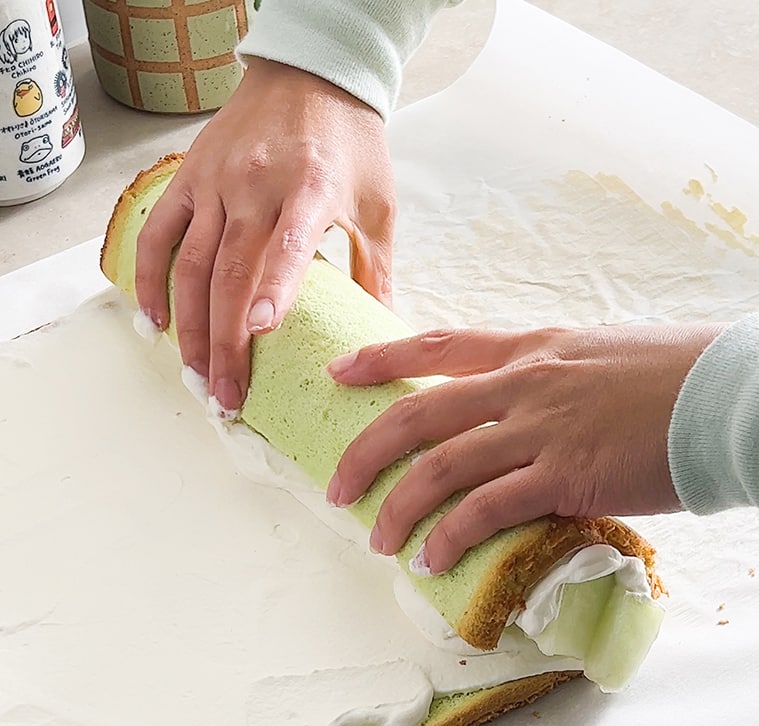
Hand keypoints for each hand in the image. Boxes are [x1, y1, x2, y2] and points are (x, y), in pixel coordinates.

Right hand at [135, 58, 395, 414]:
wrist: (310, 76)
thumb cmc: (352, 143)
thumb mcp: (379, 203)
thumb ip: (377, 268)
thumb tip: (387, 332)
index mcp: (312, 189)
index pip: (287, 244)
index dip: (272, 288)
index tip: (259, 332)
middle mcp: (256, 186)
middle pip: (230, 272)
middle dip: (225, 341)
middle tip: (227, 395)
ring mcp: (216, 182)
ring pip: (191, 264)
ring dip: (189, 325)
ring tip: (195, 374)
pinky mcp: (188, 178)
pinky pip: (159, 234)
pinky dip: (150, 279)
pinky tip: (154, 322)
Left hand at [325, 323, 723, 574]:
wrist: (727, 395)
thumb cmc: (688, 377)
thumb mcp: (614, 359)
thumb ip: (571, 383)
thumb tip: (559, 415)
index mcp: (539, 348)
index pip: (443, 346)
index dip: (383, 359)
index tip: (340, 372)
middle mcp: (527, 383)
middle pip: (418, 413)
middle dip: (366, 453)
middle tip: (338, 488)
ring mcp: (541, 428)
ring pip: (440, 467)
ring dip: (400, 508)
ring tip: (380, 540)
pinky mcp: (563, 474)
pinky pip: (486, 508)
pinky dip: (450, 535)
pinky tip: (433, 558)